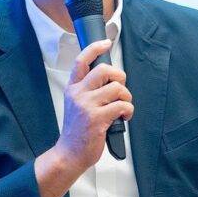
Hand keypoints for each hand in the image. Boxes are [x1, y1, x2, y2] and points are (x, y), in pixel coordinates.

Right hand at [55, 39, 133, 170]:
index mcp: (72, 88)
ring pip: (117, 88)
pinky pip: (122, 105)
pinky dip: (128, 110)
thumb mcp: (75, 105)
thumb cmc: (76, 131)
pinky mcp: (97, 119)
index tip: (106, 42)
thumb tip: (110, 79)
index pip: (81, 61)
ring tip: (123, 107)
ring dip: (126, 96)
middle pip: (103, 70)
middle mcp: (78, 94)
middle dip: (119, 76)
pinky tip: (124, 117)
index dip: (95, 48)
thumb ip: (87, 90)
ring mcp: (87, 106)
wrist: (69, 154)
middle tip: (120, 88)